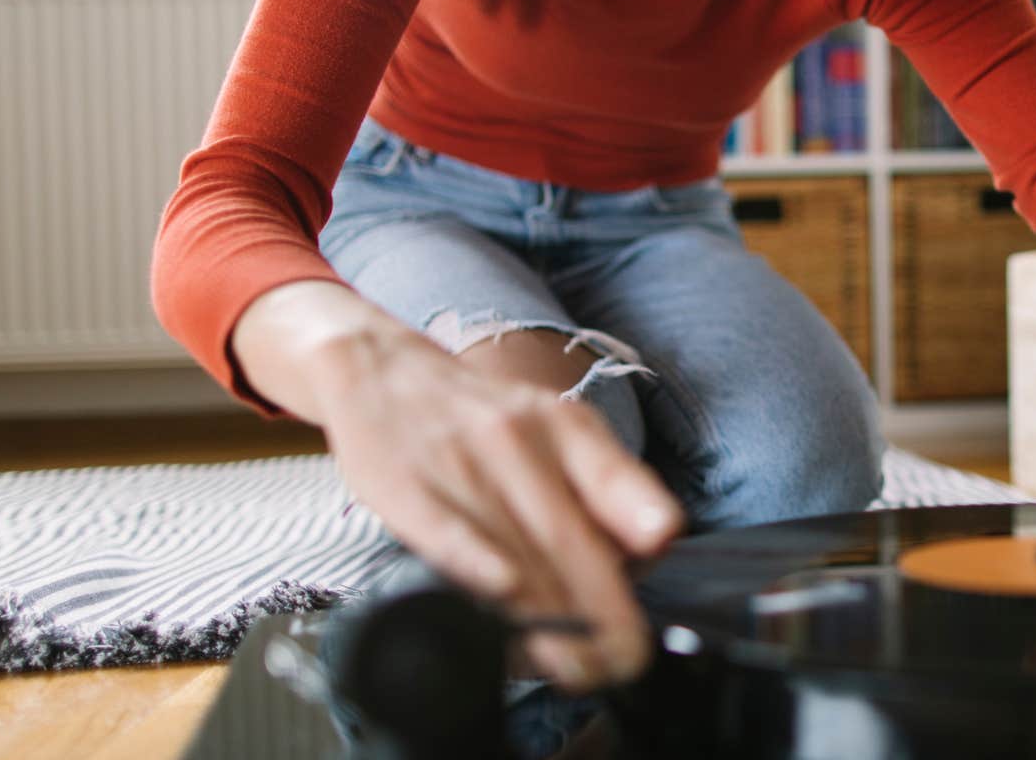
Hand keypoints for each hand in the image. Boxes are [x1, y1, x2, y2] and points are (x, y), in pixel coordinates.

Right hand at [312, 326, 684, 691]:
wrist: (383, 369)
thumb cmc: (482, 417)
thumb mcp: (561, 430)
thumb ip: (610, 486)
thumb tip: (652, 550)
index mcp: (566, 429)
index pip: (618, 487)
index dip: (643, 548)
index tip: (645, 613)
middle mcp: (520, 441)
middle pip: (570, 538)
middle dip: (598, 614)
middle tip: (615, 665)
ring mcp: (462, 461)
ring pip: (515, 547)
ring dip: (546, 614)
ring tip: (570, 666)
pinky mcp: (406, 484)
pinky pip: (446, 527)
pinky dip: (475, 561)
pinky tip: (502, 591)